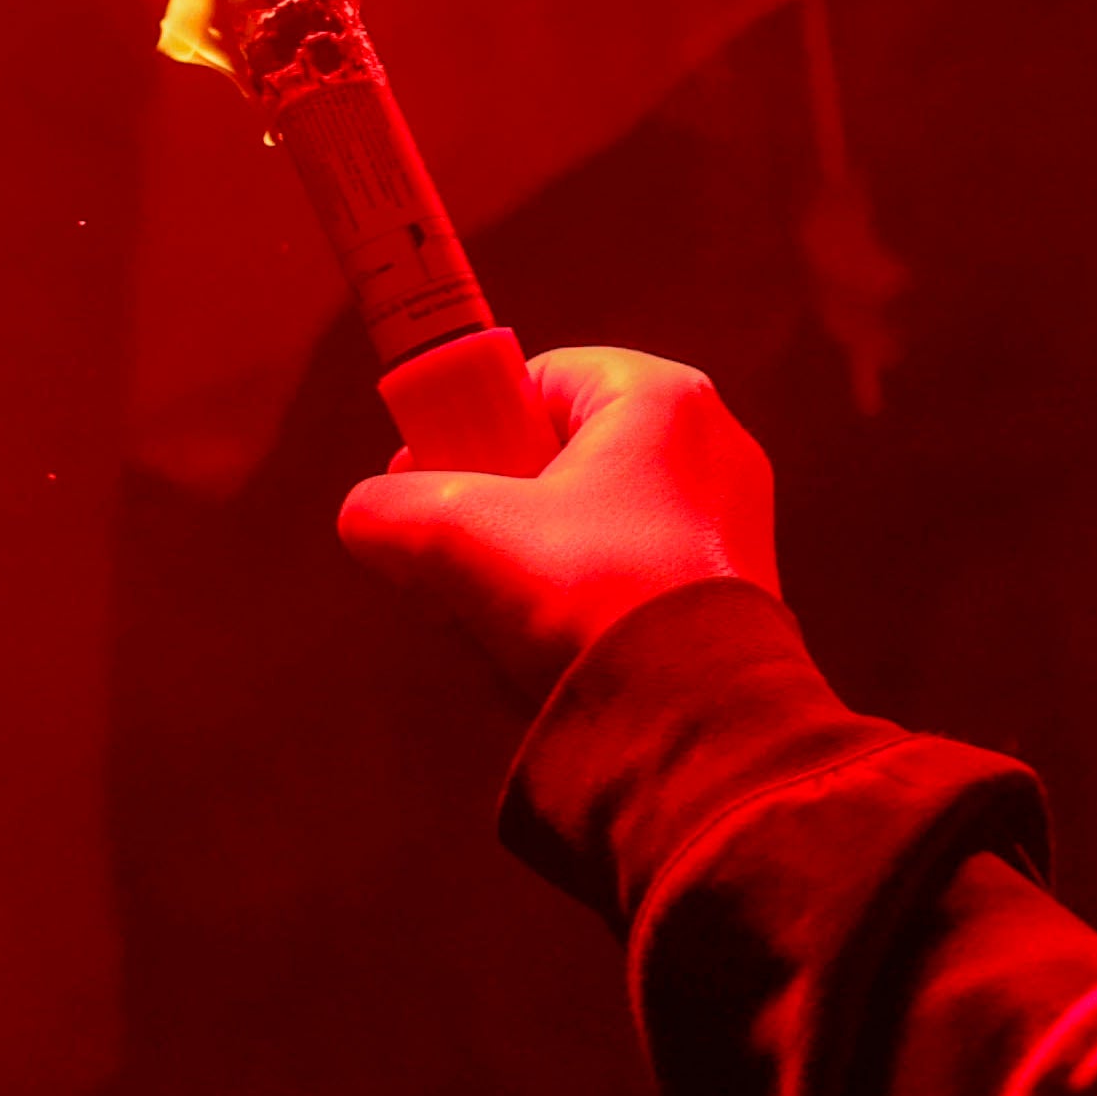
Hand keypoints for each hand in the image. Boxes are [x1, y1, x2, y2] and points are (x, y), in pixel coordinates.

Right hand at [339, 347, 777, 695]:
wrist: (694, 718)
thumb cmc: (592, 595)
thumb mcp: (462, 537)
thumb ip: (393, 509)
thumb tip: (368, 518)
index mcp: (662, 398)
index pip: (536, 377)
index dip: (465, 420)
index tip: (423, 476)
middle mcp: (709, 444)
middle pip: (557, 457)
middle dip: (488, 514)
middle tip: (448, 562)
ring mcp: (725, 521)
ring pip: (583, 528)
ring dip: (520, 573)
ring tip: (489, 624)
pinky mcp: (728, 593)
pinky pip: (624, 579)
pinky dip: (571, 610)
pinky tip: (537, 661)